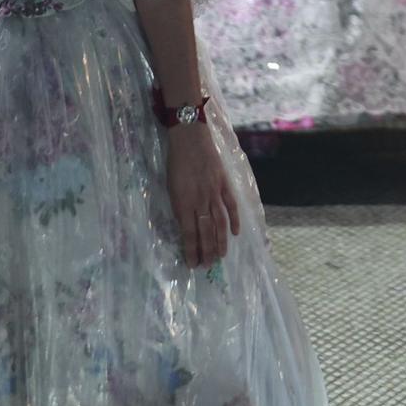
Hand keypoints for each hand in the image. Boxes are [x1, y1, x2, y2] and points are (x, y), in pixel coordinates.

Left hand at [166, 122, 240, 267]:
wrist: (190, 139)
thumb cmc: (175, 163)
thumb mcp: (170, 187)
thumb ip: (179, 207)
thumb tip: (184, 225)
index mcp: (183, 203)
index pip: (189, 233)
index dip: (191, 250)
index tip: (192, 264)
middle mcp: (200, 201)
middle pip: (206, 231)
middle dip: (206, 251)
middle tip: (207, 266)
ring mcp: (214, 193)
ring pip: (219, 222)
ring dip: (220, 241)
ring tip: (220, 256)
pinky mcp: (224, 184)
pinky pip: (230, 205)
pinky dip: (234, 219)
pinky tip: (235, 232)